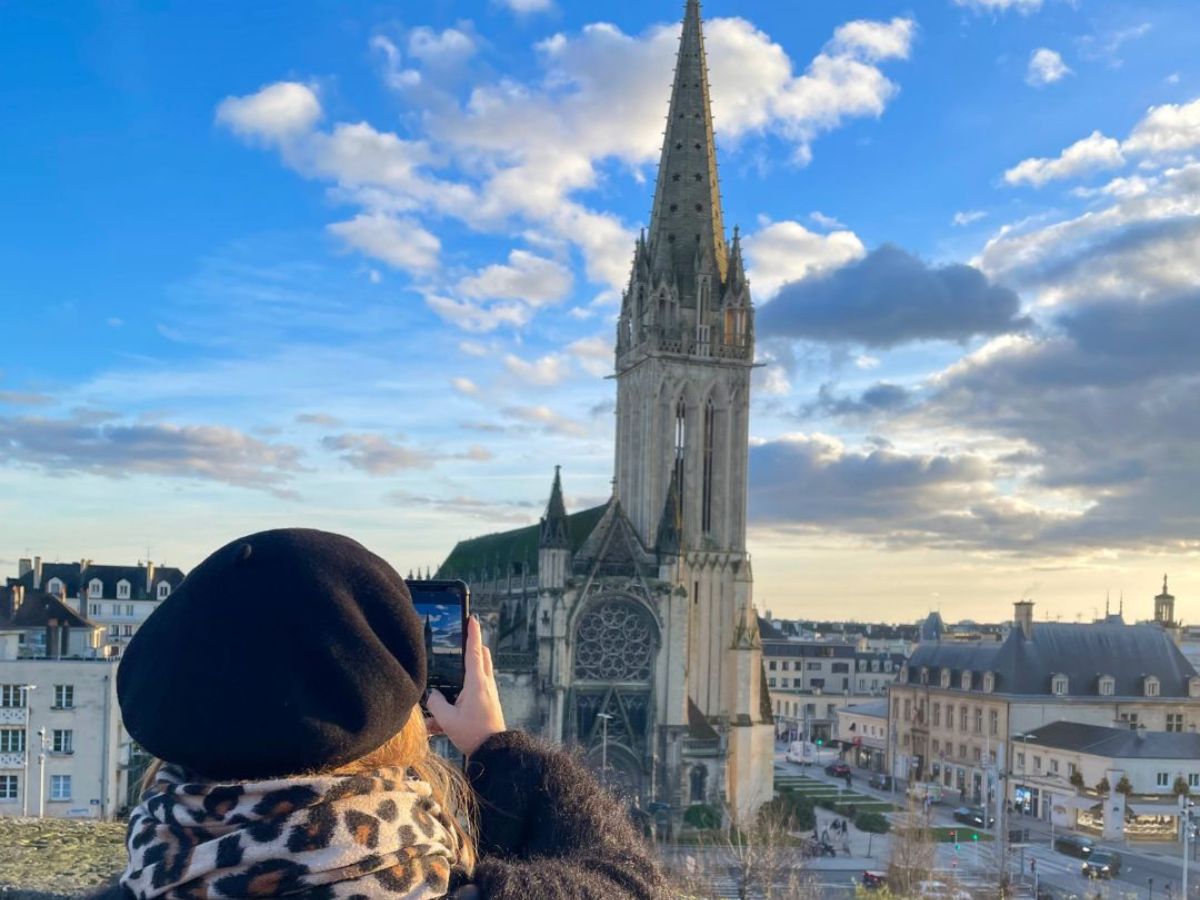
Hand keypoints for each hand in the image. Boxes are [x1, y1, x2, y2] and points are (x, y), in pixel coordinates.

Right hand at [427, 615, 505, 755]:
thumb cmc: (472, 734)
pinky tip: (443, 717)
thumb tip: (432, 695)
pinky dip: (462, 697)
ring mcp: (488, 694)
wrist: (494, 752)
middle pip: (481, 658)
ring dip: (466, 673)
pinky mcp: (488, 705)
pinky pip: (474, 694)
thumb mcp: (448, 720)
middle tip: (466, 640)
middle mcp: (485, 685)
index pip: (474, 651)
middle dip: (474, 648)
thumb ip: (436, 704)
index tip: (473, 618)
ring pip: (478, 675)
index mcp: (476, 683)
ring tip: (452, 679)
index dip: (473, 634)